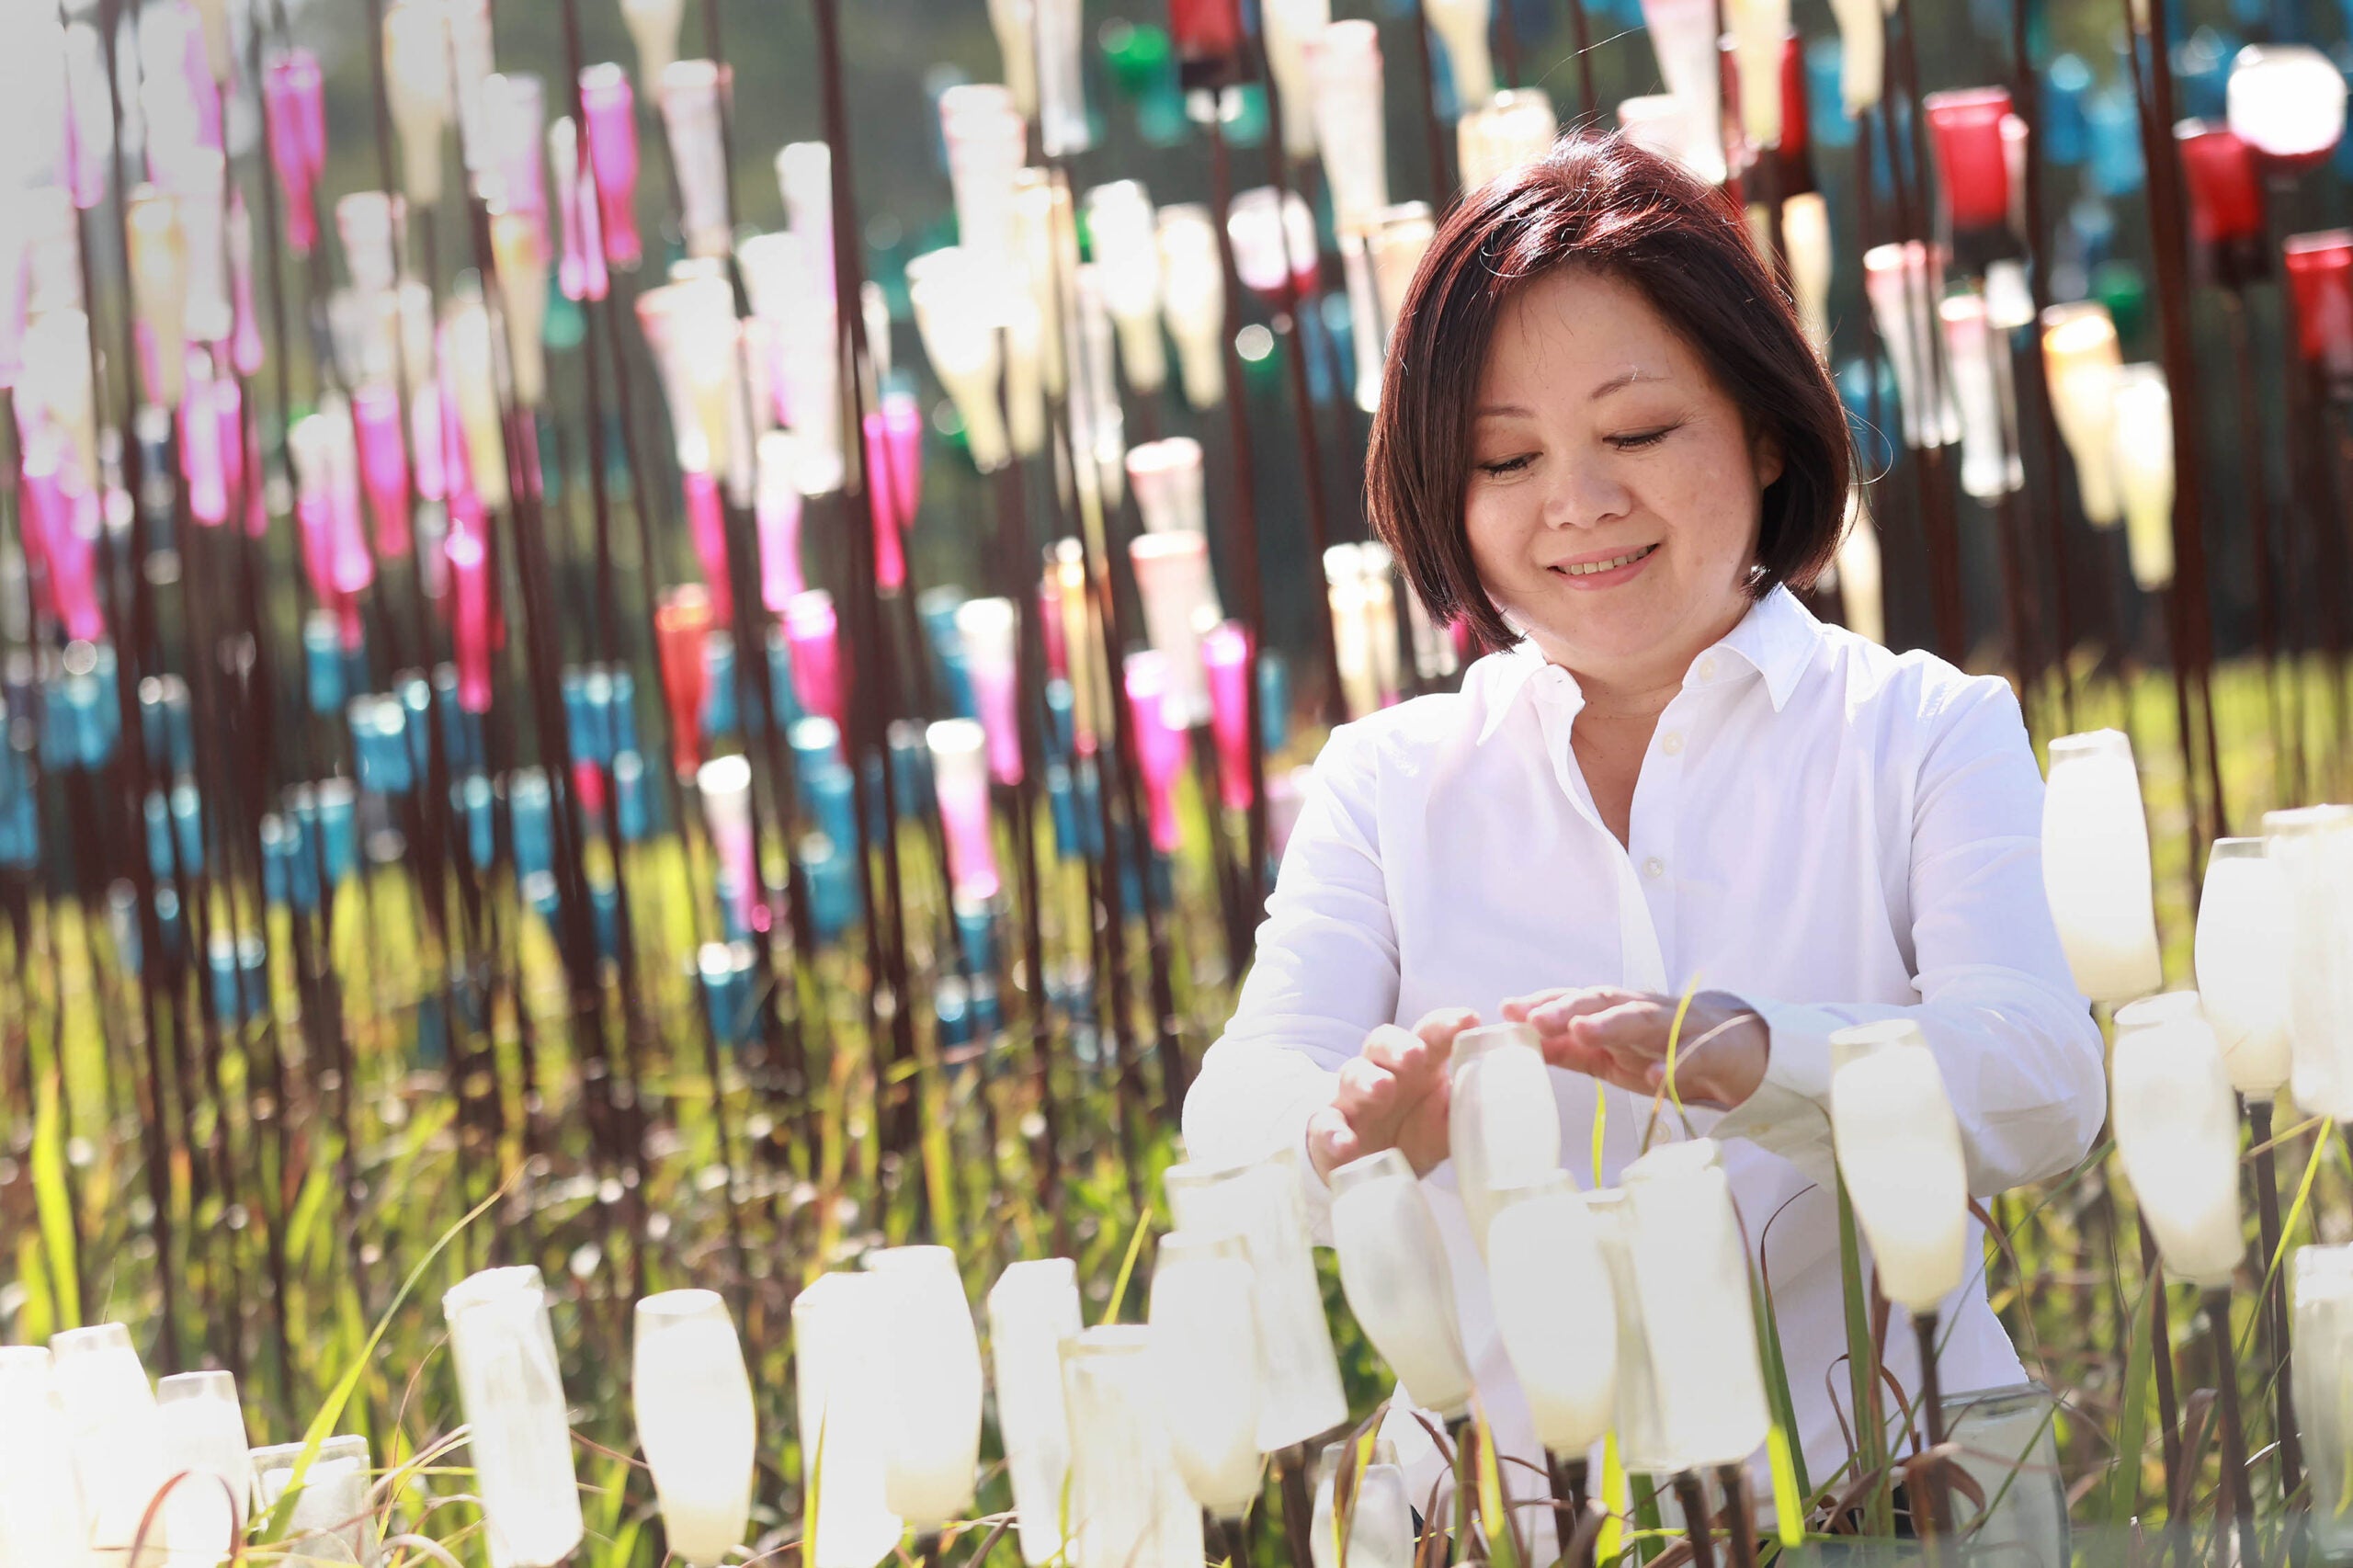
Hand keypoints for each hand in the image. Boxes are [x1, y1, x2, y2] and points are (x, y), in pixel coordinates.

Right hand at [1306, 1007, 1481, 1181]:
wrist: (1368, 1169)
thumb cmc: (1410, 1135)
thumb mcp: (1441, 1130)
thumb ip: (1456, 1117)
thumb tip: (1476, 1103)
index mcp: (1417, 1067)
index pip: (1428, 1035)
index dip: (1445, 1024)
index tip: (1469, 1019)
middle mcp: (1383, 1074)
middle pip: (1382, 1043)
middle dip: (1398, 1045)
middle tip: (1415, 1054)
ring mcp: (1352, 1099)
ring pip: (1353, 1075)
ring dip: (1367, 1080)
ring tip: (1383, 1089)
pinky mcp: (1328, 1128)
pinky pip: (1325, 1123)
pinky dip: (1333, 1132)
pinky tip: (1346, 1142)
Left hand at [1501, 987, 1768, 1110]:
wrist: (1742, 1053)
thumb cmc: (1668, 1051)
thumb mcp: (1613, 1056)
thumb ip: (1572, 1051)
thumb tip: (1524, 1048)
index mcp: (1618, 1013)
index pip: (1576, 1001)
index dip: (1543, 1002)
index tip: (1508, 1009)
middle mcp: (1645, 1012)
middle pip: (1604, 1001)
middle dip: (1567, 1008)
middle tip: (1536, 1020)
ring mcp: (1680, 1029)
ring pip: (1643, 1019)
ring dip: (1610, 1023)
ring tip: (1580, 1031)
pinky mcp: (1714, 1052)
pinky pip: (1692, 1058)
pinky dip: (1672, 1067)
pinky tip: (1653, 1079)